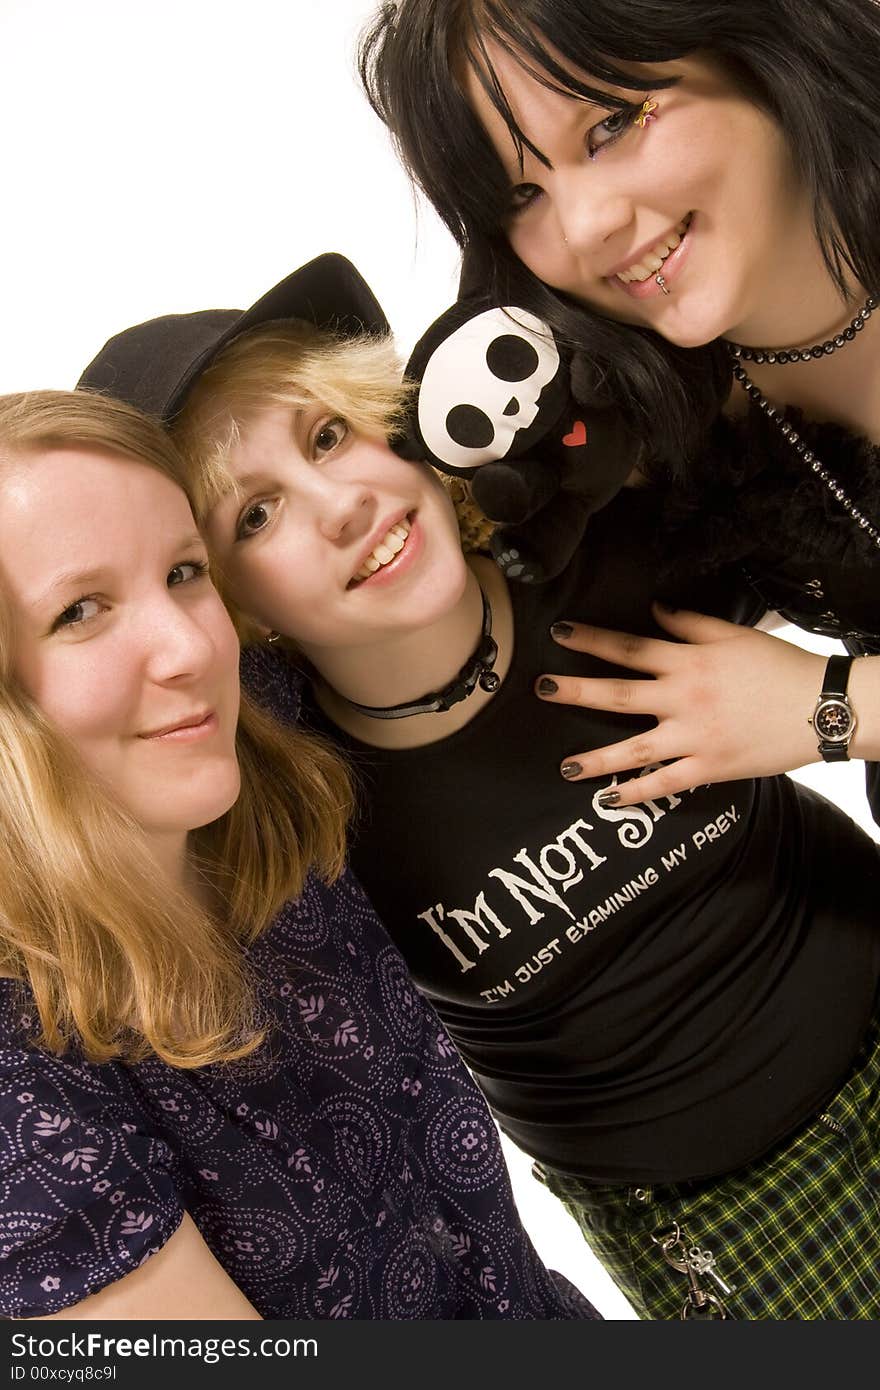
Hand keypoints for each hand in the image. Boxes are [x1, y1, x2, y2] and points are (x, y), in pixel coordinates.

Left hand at [535, 605, 826, 803]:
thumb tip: (655, 609)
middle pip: (618, 694)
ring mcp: (693, 738)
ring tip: (564, 767)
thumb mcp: (735, 634)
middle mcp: (683, 699)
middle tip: (541, 688)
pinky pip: (664, 784)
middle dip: (576, 691)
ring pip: (633, 749)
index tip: (560, 634)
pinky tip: (608, 799)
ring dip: (596, 758)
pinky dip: (635, 794)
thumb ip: (691, 623)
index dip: (592, 639)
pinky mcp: (708, 768)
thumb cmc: (779, 667)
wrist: (820, 707)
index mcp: (689, 662)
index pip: (630, 647)